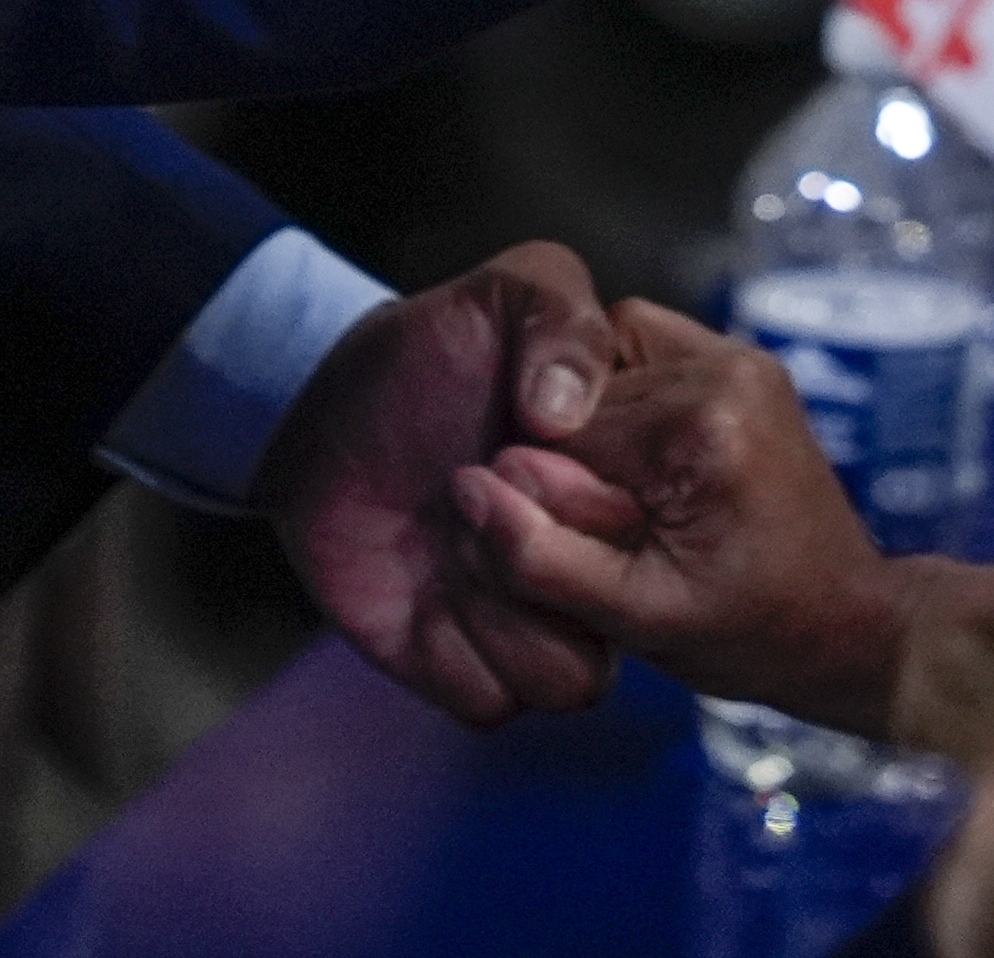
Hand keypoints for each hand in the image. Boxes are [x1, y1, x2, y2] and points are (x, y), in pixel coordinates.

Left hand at [254, 241, 620, 723]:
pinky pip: (493, 705)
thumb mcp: (515, 288)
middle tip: (466, 482)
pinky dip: (461, 660)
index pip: (664, 531)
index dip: (597, 497)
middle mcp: (590, 563)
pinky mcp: (460, 666)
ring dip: (511, 620)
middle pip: (631, 621)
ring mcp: (529, 621)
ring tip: (450, 542)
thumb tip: (562, 410)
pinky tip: (425, 600)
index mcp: (624, 487)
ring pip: (574, 683)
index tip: (525, 436)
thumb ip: (562, 316)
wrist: (330, 408)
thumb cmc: (435, 349)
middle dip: (542, 554)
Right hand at [443, 303, 924, 734]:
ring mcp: (738, 357)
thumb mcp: (637, 620)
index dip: (537, 493)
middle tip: (602, 532)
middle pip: (579, 398)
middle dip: (565, 460)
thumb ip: (542, 559)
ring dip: (591, 433)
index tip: (565, 543)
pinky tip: (635, 474)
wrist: (846, 622)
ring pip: (602, 373)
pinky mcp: (740, 364)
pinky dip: (623, 412)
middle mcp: (723, 368)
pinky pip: (642, 362)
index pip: (555, 433)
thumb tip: (466, 494)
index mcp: (700, 425)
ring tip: (618, 504)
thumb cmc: (751, 634)